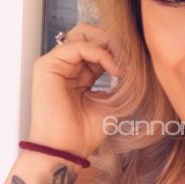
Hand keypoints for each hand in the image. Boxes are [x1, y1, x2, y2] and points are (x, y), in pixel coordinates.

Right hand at [27, 23, 124, 156]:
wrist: (67, 149)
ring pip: (84, 34)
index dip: (119, 49)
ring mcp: (55, 64)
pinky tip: (114, 68)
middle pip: (90, 34)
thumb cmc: (84, 132)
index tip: (137, 63)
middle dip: (113, 40)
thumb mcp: (110, 101)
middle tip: (131, 56)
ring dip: (109, 44)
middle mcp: (66, 65)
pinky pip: (78, 45)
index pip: (99, 46)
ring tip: (124, 63)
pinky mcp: (47, 66)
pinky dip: (100, 53)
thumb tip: (134, 62)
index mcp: (80, 74)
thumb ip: (118, 80)